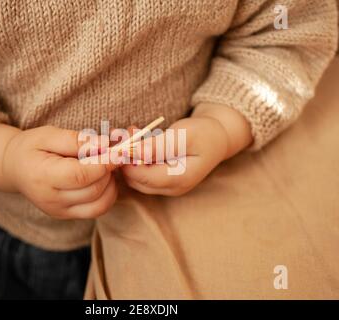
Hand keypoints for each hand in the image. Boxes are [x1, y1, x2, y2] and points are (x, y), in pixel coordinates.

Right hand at [1, 126, 118, 218]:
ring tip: (104, 167)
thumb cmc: (32, 148)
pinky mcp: (67, 216)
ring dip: (110, 184)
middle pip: (94, 190)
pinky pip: (96, 210)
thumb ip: (76, 140)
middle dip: (109, 171)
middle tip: (110, 155)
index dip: (104, 163)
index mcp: (42, 177)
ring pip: (100, 204)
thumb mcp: (49, 135)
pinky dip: (107, 195)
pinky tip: (102, 179)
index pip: (81, 175)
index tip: (117, 151)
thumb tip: (104, 145)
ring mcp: (59, 211)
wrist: (14, 169)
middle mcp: (51, 200)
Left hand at [121, 103, 251, 195]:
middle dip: (126, 157)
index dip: (126, 161)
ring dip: (129, 156)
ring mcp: (167, 187)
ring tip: (132, 131)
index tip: (121, 140)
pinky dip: (135, 157)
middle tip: (125, 131)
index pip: (142, 177)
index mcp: (179, 179)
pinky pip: (142, 173)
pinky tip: (138, 138)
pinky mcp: (162, 181)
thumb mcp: (184, 135)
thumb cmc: (204, 134)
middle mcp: (171, 188)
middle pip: (135, 179)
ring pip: (136, 177)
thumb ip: (160, 146)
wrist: (217, 138)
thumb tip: (135, 151)